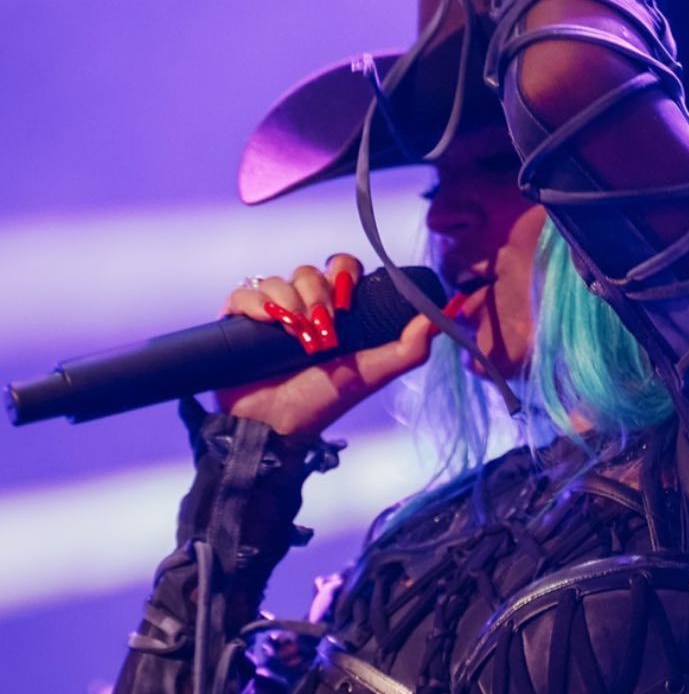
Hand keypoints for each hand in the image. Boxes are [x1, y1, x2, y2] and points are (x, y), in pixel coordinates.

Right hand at [216, 255, 483, 440]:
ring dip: (290, 305)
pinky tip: (267, 325)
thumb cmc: (326, 401)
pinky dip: (257, 304)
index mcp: (336, 310)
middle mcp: (303, 306)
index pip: (342, 266)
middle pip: (309, 270)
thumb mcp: (374, 373)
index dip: (344, 275)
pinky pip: (245, 292)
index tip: (347, 302)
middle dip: (317, 294)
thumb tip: (446, 310)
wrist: (277, 427)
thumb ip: (412, 346)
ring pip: (278, 279)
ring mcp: (270, 312)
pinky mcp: (238, 320)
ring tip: (294, 339)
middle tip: (323, 328)